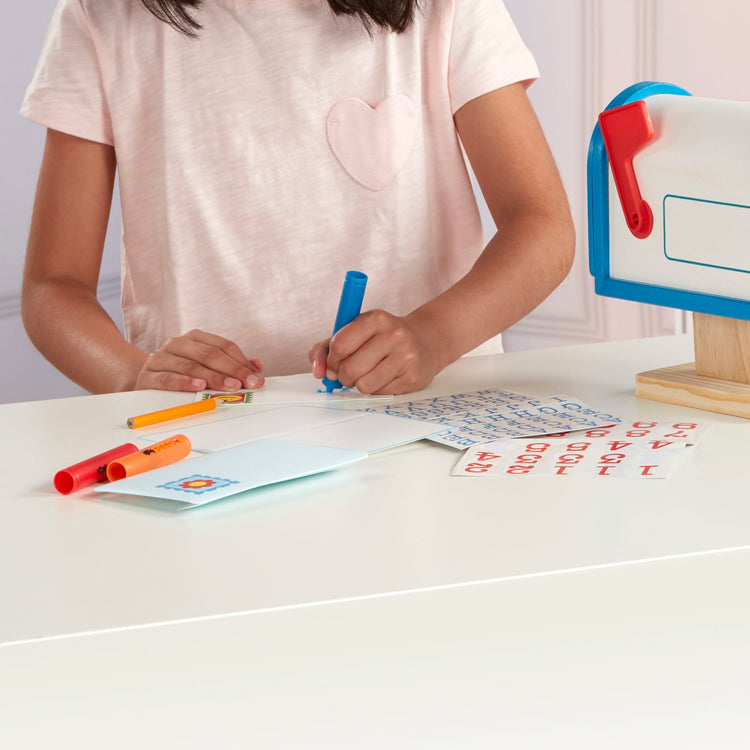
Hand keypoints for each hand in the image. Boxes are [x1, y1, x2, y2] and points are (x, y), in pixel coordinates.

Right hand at [135, 329, 263, 391]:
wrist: (144, 380)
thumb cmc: (181, 373)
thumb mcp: (206, 367)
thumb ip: (231, 366)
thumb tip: (257, 366)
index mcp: (194, 338)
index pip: (223, 346)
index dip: (241, 362)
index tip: (256, 377)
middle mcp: (177, 344)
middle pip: (210, 355)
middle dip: (232, 370)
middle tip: (247, 383)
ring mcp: (161, 358)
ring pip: (191, 366)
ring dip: (214, 377)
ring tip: (230, 386)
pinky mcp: (149, 376)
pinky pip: (169, 378)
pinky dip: (185, 382)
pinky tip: (199, 387)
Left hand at [308, 310, 440, 394]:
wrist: (425, 340)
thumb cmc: (381, 337)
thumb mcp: (354, 331)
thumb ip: (326, 348)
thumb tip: (319, 372)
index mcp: (375, 319)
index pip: (339, 345)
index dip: (331, 359)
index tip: (335, 361)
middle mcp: (393, 335)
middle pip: (349, 368)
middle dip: (342, 376)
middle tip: (348, 372)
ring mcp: (405, 357)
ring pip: (363, 385)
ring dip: (358, 384)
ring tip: (366, 374)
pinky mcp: (412, 378)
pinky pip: (380, 393)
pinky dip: (375, 388)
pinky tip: (384, 377)